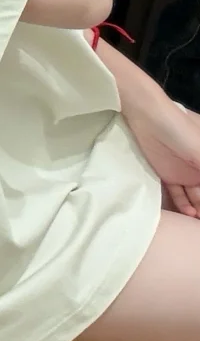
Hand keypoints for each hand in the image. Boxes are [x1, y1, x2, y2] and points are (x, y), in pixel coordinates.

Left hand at [120, 91, 199, 216]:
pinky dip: (184, 205)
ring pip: (196, 196)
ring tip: (196, 223)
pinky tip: (188, 214)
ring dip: (198, 210)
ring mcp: (185, 171)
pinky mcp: (168, 174)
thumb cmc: (180, 129)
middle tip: (199, 224)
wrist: (146, 116)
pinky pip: (179, 194)